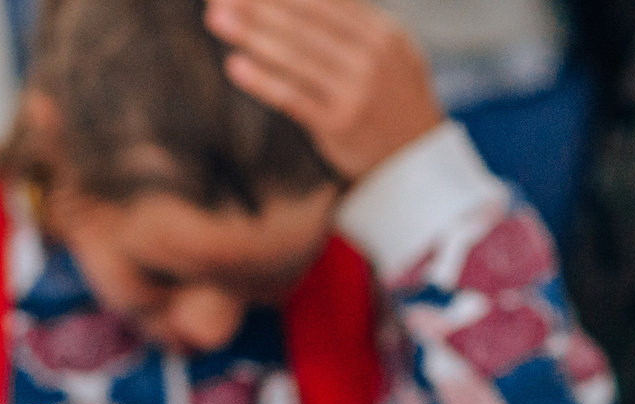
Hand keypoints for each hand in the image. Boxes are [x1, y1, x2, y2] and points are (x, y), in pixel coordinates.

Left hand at [206, 0, 446, 181]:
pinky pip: (293, 97)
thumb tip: (300, 1)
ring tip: (217, 20)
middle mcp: (370, 57)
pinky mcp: (339, 123)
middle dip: (258, 5)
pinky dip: (262, 81)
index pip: (324, 0)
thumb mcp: (389, 49)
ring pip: (294, 55)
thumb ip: (353, 21)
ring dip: (251, 35)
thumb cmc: (392, 97)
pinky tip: (235, 66)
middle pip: (303, 22)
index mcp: (381, 31)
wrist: (417, 156)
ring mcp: (356, 90)